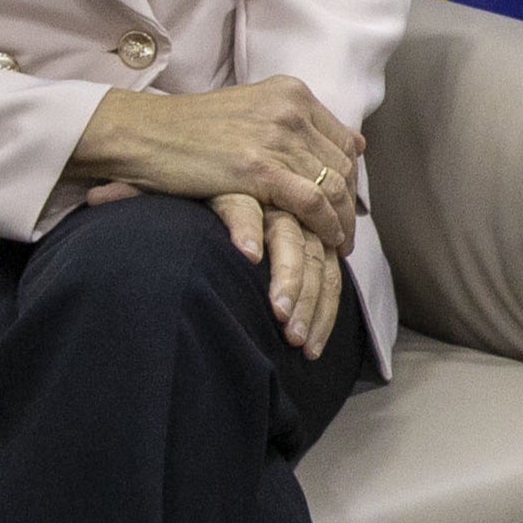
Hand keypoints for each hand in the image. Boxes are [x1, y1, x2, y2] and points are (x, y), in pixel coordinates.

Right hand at [69, 76, 363, 253]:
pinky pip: (312, 202)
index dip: (349, 178)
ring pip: (333, 186)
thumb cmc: (188, 129)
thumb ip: (296, 124)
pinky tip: (325, 243)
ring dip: (341, 222)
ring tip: (339, 245)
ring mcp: (276, 137)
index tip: (346, 205)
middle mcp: (291, 109)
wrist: (140, 132)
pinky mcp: (259, 168)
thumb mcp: (252, 111)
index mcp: (292, 92)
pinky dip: (325, 226)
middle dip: (348, 205)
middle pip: (343, 165)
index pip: (344, 141)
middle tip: (346, 234)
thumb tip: (356, 144)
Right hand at [212, 193, 342, 354]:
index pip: (327, 277)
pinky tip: (248, 256)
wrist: (195, 171)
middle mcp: (294, 214)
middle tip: (294, 340)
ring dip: (286, 277)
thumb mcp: (265, 247)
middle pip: (313, 263)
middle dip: (306, 304)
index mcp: (307, 231)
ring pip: (288, 240)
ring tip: (278, 311)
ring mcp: (267, 198)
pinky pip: (245, 209)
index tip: (311, 351)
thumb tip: (292, 325)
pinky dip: (248, 231)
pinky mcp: (234, 184)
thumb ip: (285, 276)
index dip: (323, 315)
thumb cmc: (232, 219)